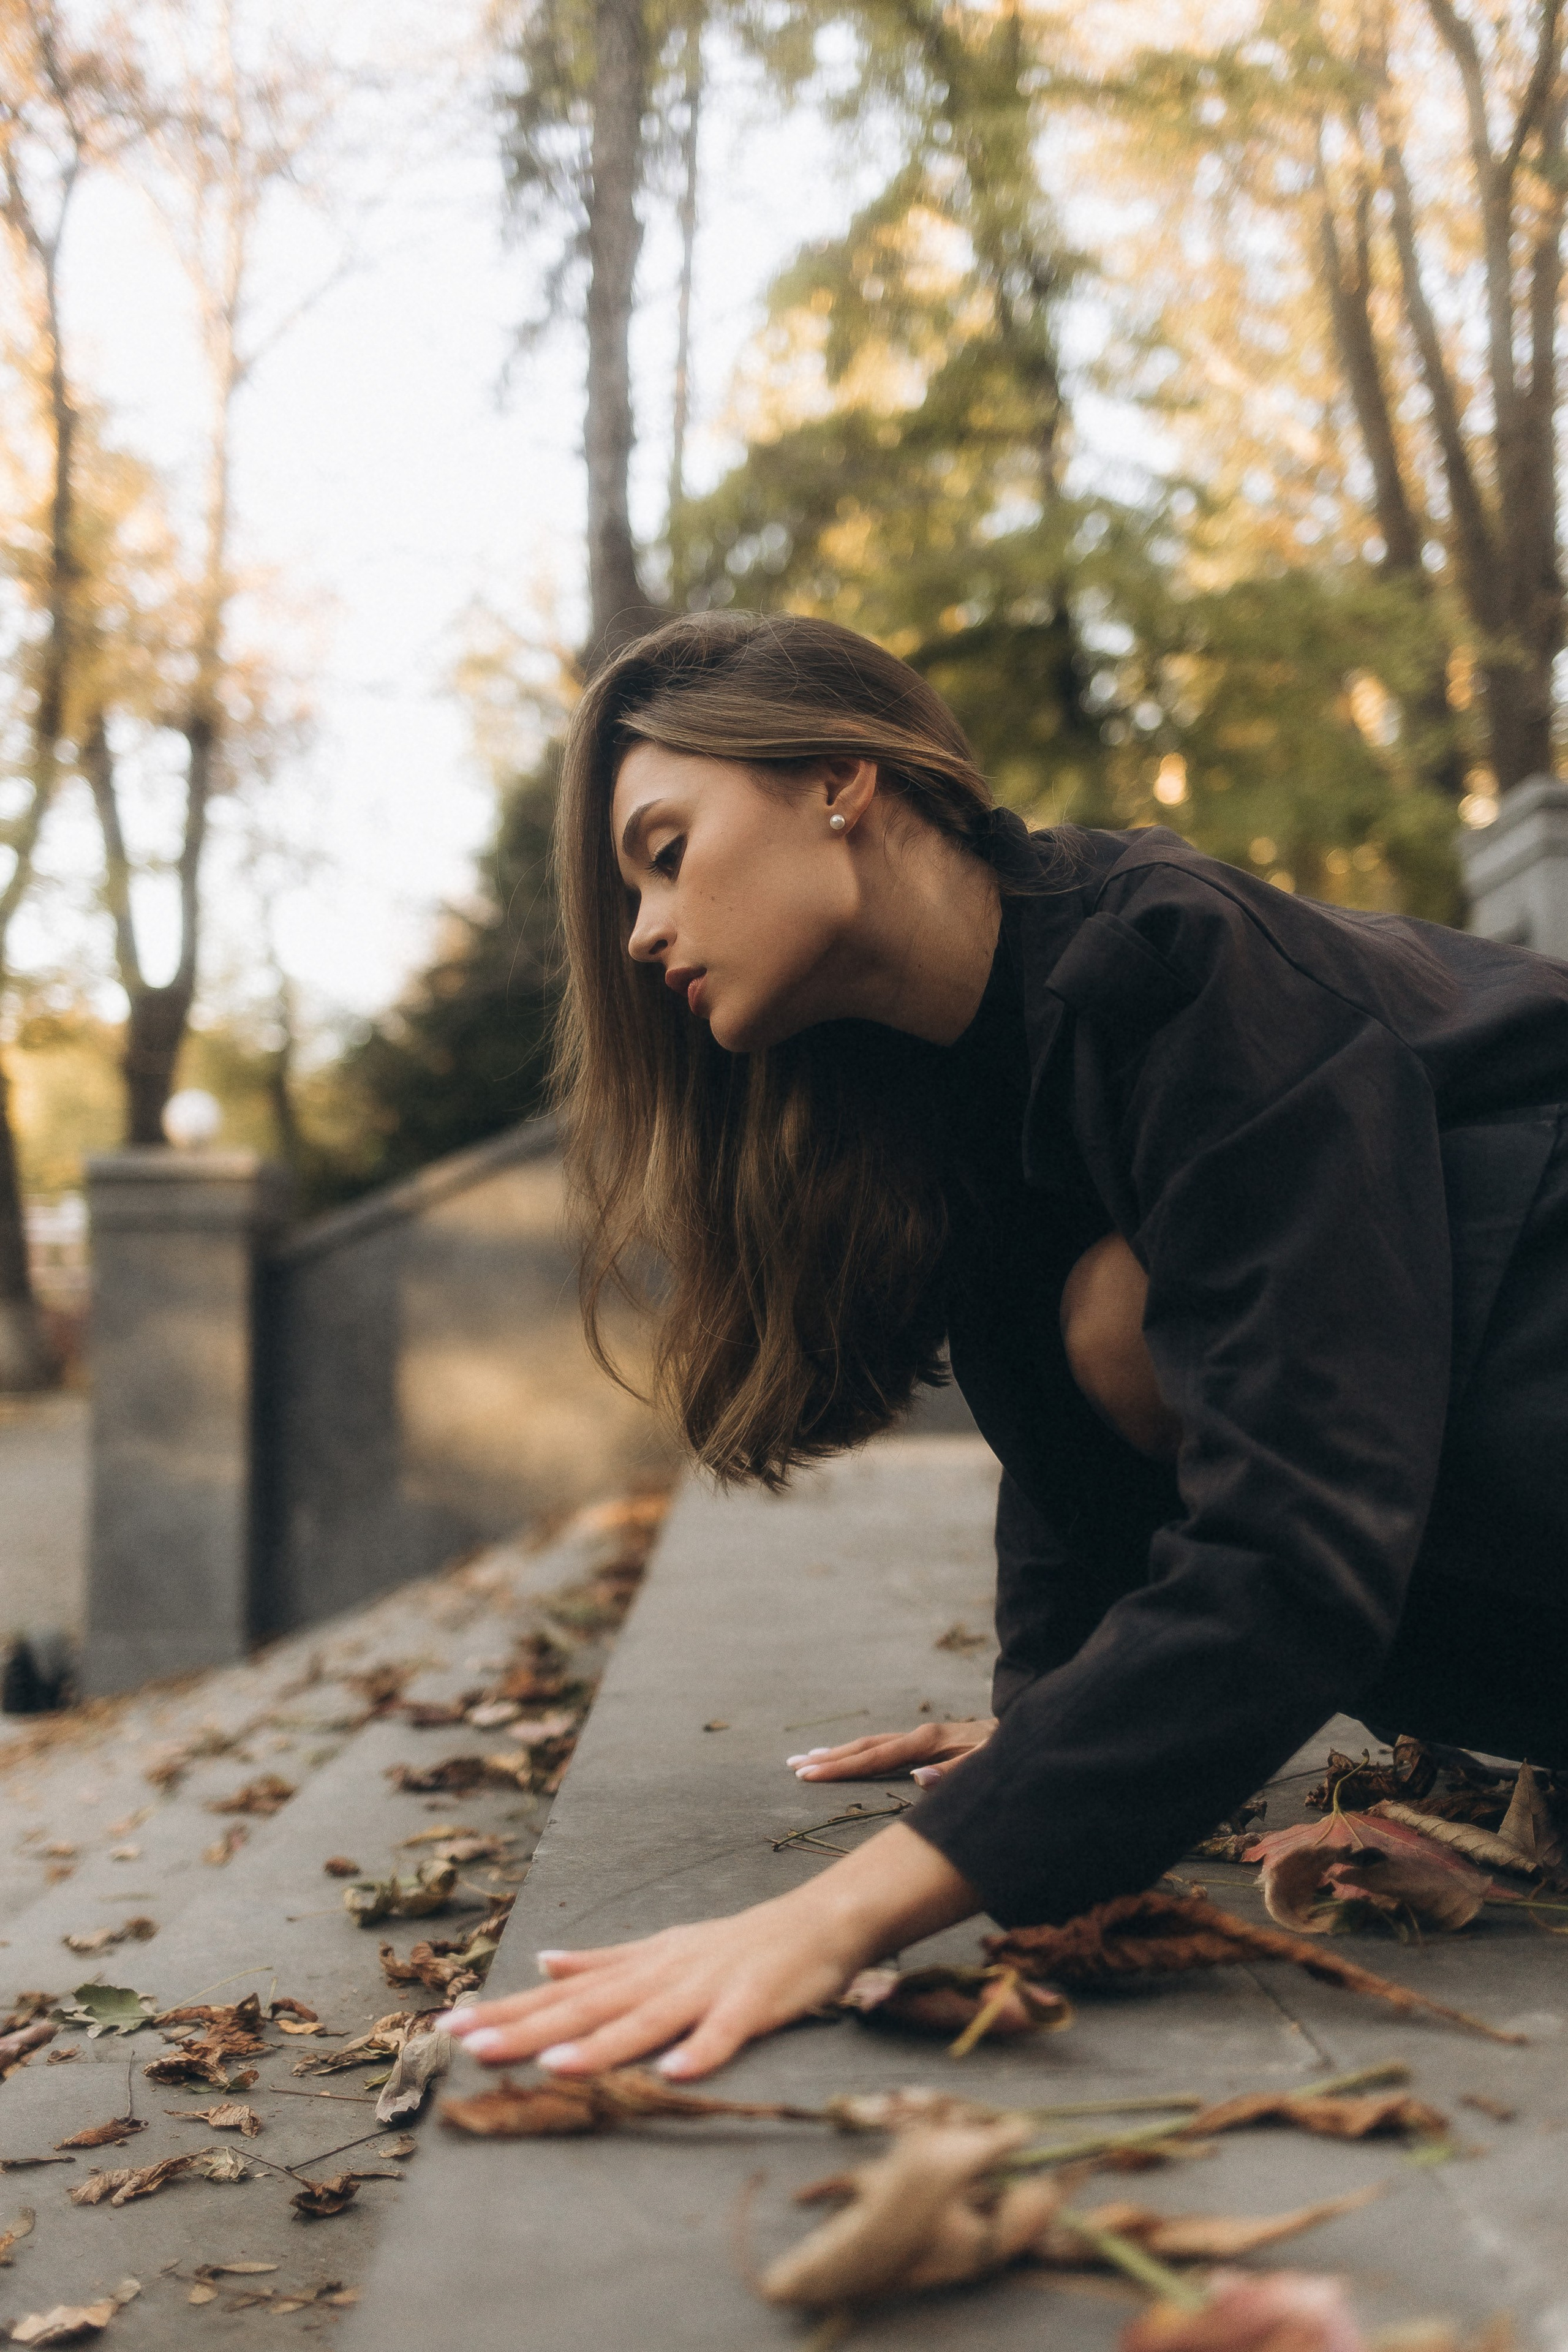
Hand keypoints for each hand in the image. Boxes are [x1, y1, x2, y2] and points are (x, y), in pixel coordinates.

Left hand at [440, 1822, 977, 2079]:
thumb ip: (602, 1961)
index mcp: (637, 1967)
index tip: (449, 2025)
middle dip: (528, 2029)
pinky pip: (725, 2032)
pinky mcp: (753, 2003)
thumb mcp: (660, 1948)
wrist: (816, 1920)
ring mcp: (707, 1988)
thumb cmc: (734, 1943)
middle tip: (470, 2046)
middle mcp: (661, 1975)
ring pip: (646, 2020)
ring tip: (554, 2066)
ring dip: (602, 2045)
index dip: (506, 2011)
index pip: (560, 1995)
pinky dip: (701, 2050)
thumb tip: (542, 1962)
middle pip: (588, 2007)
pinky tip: (675, 2073)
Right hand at [786, 1717, 996, 1786]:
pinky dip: (865, 1754)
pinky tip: (856, 1759)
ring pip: (875, 1746)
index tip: (806, 1774)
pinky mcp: (937, 1744)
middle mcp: (924, 1737)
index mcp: (930, 1742)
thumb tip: (916, 1779)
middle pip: (867, 1747)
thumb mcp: (992, 1766)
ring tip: (808, 1759)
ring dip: (843, 1753)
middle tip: (792, 1766)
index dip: (840, 1767)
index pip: (875, 1757)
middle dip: (829, 1757)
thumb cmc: (1015, 1754)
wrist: (1040, 1731)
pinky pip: (890, 1749)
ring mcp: (929, 1739)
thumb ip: (957, 1773)